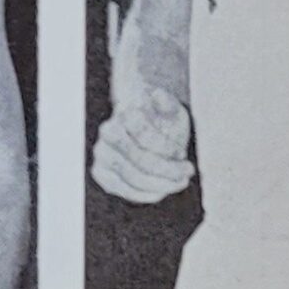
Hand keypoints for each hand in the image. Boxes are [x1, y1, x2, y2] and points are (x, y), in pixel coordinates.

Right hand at [91, 88, 192, 202]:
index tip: (183, 153)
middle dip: (168, 170)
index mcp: (125, 112)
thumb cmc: (162, 122)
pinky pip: (124, 190)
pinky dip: (147, 194)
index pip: (146, 136)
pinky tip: (163, 190)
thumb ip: (169, 103)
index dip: (167, 149)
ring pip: (133, 179)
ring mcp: (102, 154)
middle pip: (140, 160)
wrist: (144, 131)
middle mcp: (108, 132)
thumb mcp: (173, 110)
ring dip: (161, 184)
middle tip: (188, 172)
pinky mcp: (101, 173)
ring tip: (180, 182)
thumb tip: (157, 95)